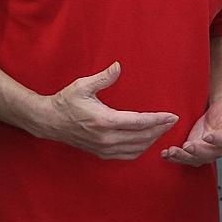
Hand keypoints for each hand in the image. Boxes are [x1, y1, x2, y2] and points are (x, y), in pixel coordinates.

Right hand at [41, 62, 178, 159]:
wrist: (49, 121)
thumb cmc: (66, 101)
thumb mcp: (83, 85)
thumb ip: (103, 77)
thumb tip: (118, 66)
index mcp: (104, 121)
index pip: (138, 122)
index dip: (158, 120)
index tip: (172, 116)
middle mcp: (106, 138)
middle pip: (142, 137)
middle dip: (160, 129)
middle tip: (172, 121)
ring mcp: (104, 148)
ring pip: (136, 148)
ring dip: (152, 140)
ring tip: (162, 129)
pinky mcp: (101, 153)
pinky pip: (127, 155)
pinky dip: (140, 149)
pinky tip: (146, 141)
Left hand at [161, 93, 221, 165]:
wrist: (219, 114)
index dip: (216, 140)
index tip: (207, 137)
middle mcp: (218, 148)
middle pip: (207, 154)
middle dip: (196, 151)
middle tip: (186, 146)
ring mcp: (206, 152)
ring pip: (194, 159)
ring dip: (182, 157)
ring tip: (170, 151)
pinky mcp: (194, 153)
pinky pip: (185, 158)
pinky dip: (174, 158)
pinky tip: (164, 154)